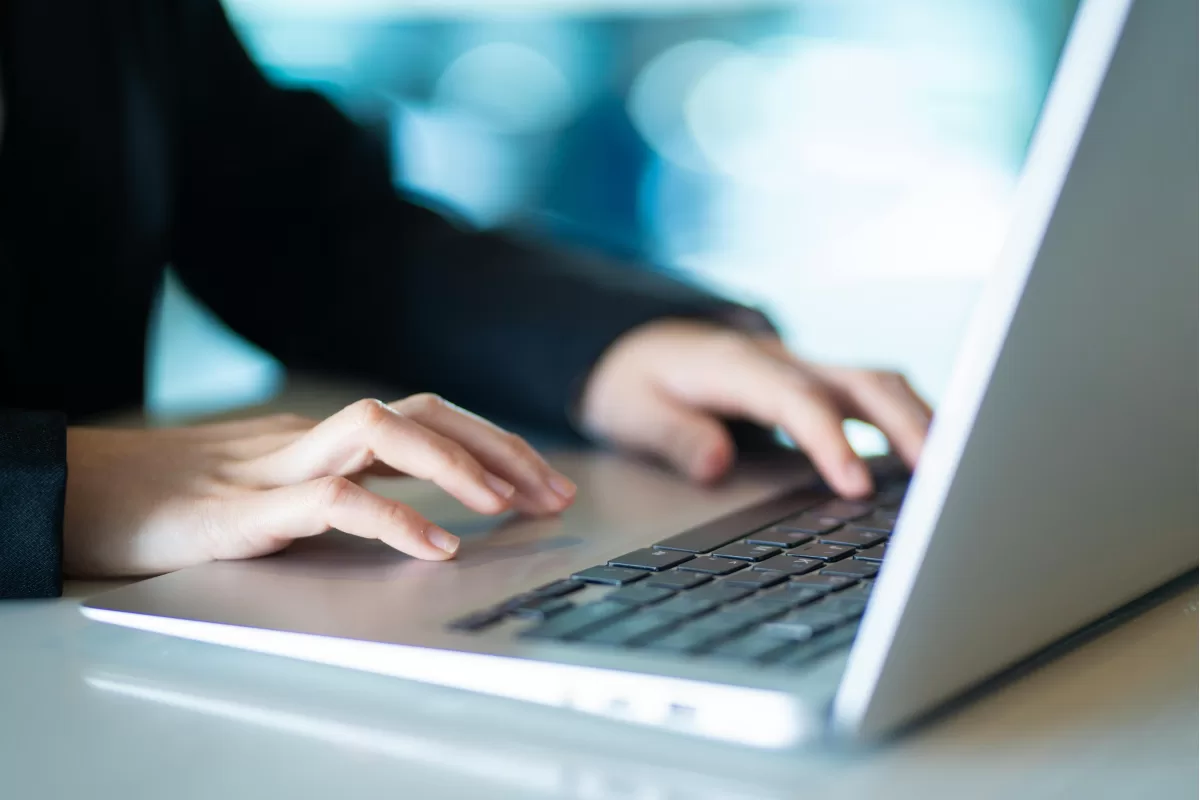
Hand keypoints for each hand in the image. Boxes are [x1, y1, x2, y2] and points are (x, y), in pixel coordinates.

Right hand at [63, 395, 575, 577]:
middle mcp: (306, 440)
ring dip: (453, 462)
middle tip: (555, 491)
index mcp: (319, 441)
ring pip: (379, 430)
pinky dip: (389, 517)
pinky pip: (328, 498)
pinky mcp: (240, 510)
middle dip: (497, 444)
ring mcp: (274, 467)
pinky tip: (435, 547)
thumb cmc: (172, 505)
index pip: (423, 418)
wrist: (75, 499)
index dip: (491, 442)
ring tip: (506, 504)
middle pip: (420, 410)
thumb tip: (412, 517)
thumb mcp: (275, 498)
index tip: (546, 482)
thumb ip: (336, 496)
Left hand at [578, 320, 931, 496]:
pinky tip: (929, 461)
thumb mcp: (629, 410)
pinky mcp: (814, 382)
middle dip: (908, 424)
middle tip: (945, 477)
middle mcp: (780, 359)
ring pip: (878, 382)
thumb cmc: (635, 381)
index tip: (858, 488)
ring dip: (920, 420)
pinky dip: (905, 422)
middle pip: (860, 379)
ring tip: (957, 472)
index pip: (796, 401)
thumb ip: (672, 436)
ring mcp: (803, 367)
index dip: (831, 441)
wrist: (636, 342)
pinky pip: (870, 395)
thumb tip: (718, 465)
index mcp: (734, 365)